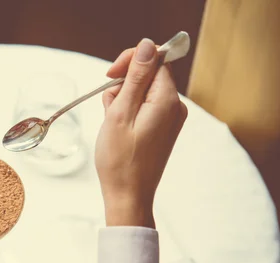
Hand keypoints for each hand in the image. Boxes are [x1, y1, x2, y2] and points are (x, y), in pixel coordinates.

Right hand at [95, 38, 187, 227]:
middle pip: (148, 75)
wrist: (128, 196)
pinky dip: (128, 112)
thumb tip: (146, 45)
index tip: (108, 76)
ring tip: (112, 122)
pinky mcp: (162, 129)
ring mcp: (170, 119)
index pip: (154, 59)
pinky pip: (145, 108)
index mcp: (166, 100)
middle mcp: (174, 107)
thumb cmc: (120, 160)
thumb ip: (135, 78)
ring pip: (143, 92)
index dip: (130, 62)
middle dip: (123, 84)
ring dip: (123, 99)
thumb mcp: (121, 113)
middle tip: (108, 107)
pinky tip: (118, 129)